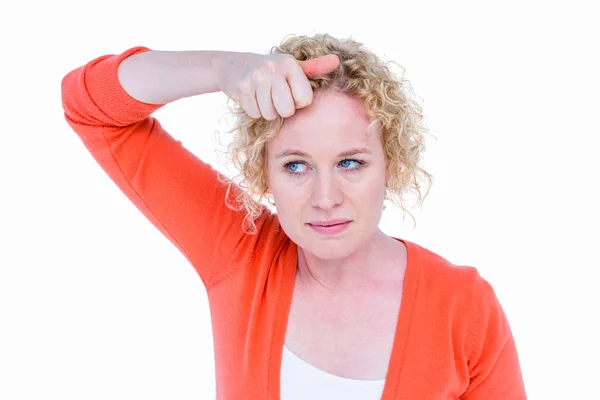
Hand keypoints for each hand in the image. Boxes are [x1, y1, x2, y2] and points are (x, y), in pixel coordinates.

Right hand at [215, 51, 339, 119]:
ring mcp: (257, 78)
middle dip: (281, 109)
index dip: (297, 102)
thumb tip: (337, 61)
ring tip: (262, 96)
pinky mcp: (242, 88)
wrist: (232, 65)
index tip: (288, 92)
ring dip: (266, 110)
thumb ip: (314, 68)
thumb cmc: (270, 70)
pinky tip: (251, 97)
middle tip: (274, 97)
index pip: (305, 100)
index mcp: (291, 64)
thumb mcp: (292, 67)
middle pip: (287, 110)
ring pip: (270, 114)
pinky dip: (253, 110)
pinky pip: (255, 114)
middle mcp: (274, 68)